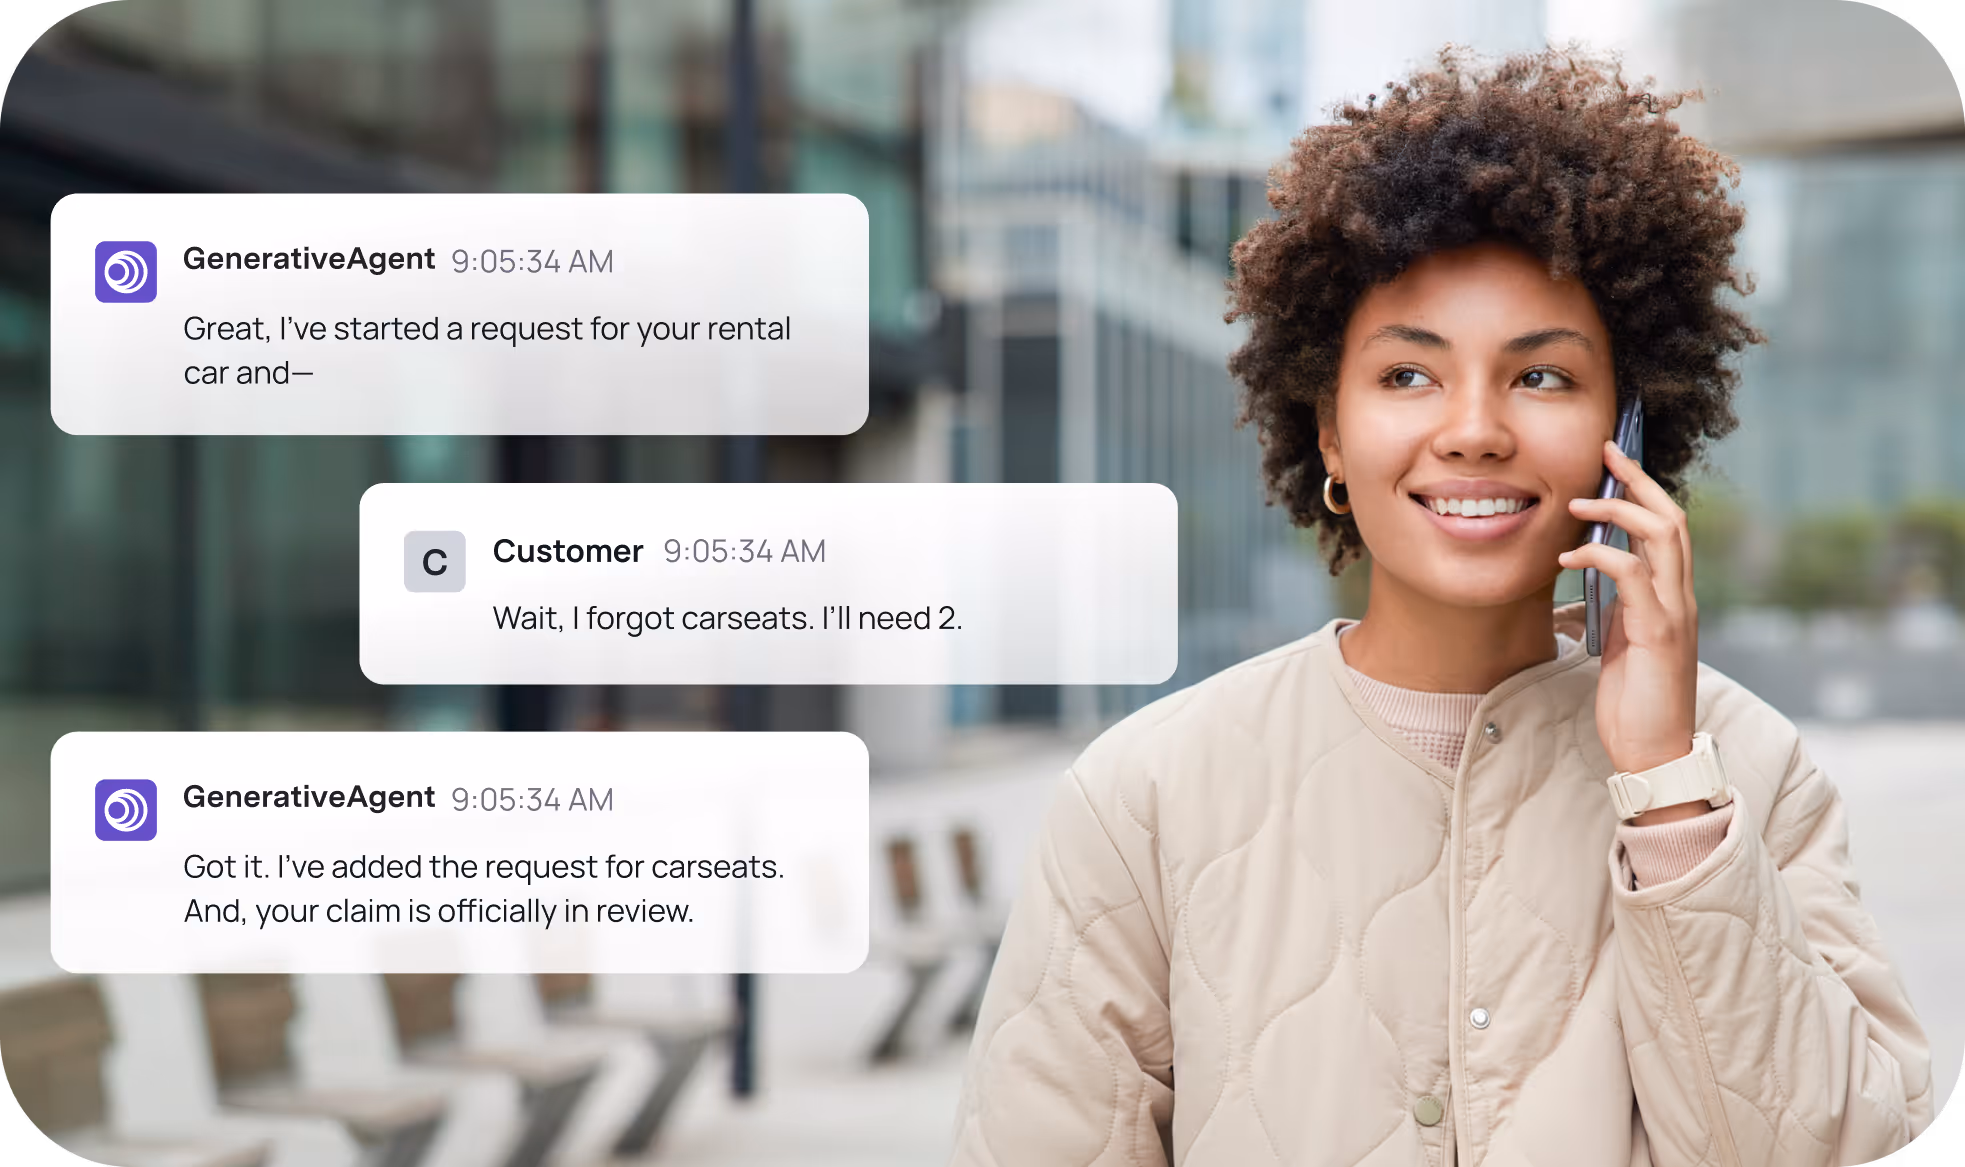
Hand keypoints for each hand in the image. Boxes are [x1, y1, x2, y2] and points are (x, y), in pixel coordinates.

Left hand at [1559, 439, 1698, 779]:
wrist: (1652, 754)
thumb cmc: (1632, 703)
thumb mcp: (1616, 643)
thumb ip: (1611, 608)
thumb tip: (1579, 582)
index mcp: (1671, 597)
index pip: (1665, 528)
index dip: (1642, 490)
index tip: (1612, 460)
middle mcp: (1681, 598)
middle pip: (1672, 517)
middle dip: (1638, 480)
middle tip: (1605, 451)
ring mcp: (1675, 613)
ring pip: (1664, 536)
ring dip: (1619, 510)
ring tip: (1578, 501)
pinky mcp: (1660, 634)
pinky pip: (1635, 576)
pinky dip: (1601, 556)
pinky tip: (1569, 557)